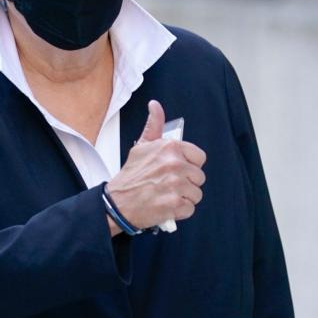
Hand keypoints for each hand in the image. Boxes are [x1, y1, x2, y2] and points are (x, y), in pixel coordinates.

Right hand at [105, 100, 206, 230]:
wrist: (118, 202)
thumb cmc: (131, 176)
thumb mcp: (141, 146)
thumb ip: (153, 126)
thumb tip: (155, 105)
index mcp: (169, 148)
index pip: (199, 157)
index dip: (189, 165)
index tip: (177, 170)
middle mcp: (174, 164)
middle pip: (199, 177)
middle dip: (186, 183)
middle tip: (168, 185)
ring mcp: (175, 185)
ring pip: (196, 194)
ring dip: (183, 198)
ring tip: (166, 195)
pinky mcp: (174, 204)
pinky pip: (190, 208)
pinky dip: (179, 211)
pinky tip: (166, 205)